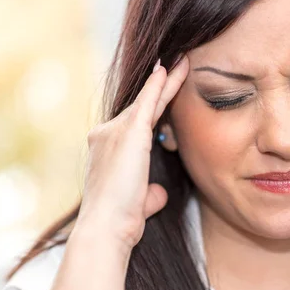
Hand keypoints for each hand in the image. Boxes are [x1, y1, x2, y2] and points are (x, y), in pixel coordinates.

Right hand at [75, 55, 188, 250]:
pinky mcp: (130, 132)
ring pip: (148, 102)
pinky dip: (160, 85)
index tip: (160, 101)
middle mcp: (106, 135)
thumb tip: (158, 194)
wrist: (106, 228)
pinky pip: (149, 102)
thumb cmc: (121, 222)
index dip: (149, 113)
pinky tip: (169, 68)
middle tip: (172, 67)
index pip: (135, 126)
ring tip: (183, 61)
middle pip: (140, 108)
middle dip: (157, 89)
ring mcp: (115, 131)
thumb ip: (149, 194)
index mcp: (106, 151)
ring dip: (166, 82)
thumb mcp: (138, 205)